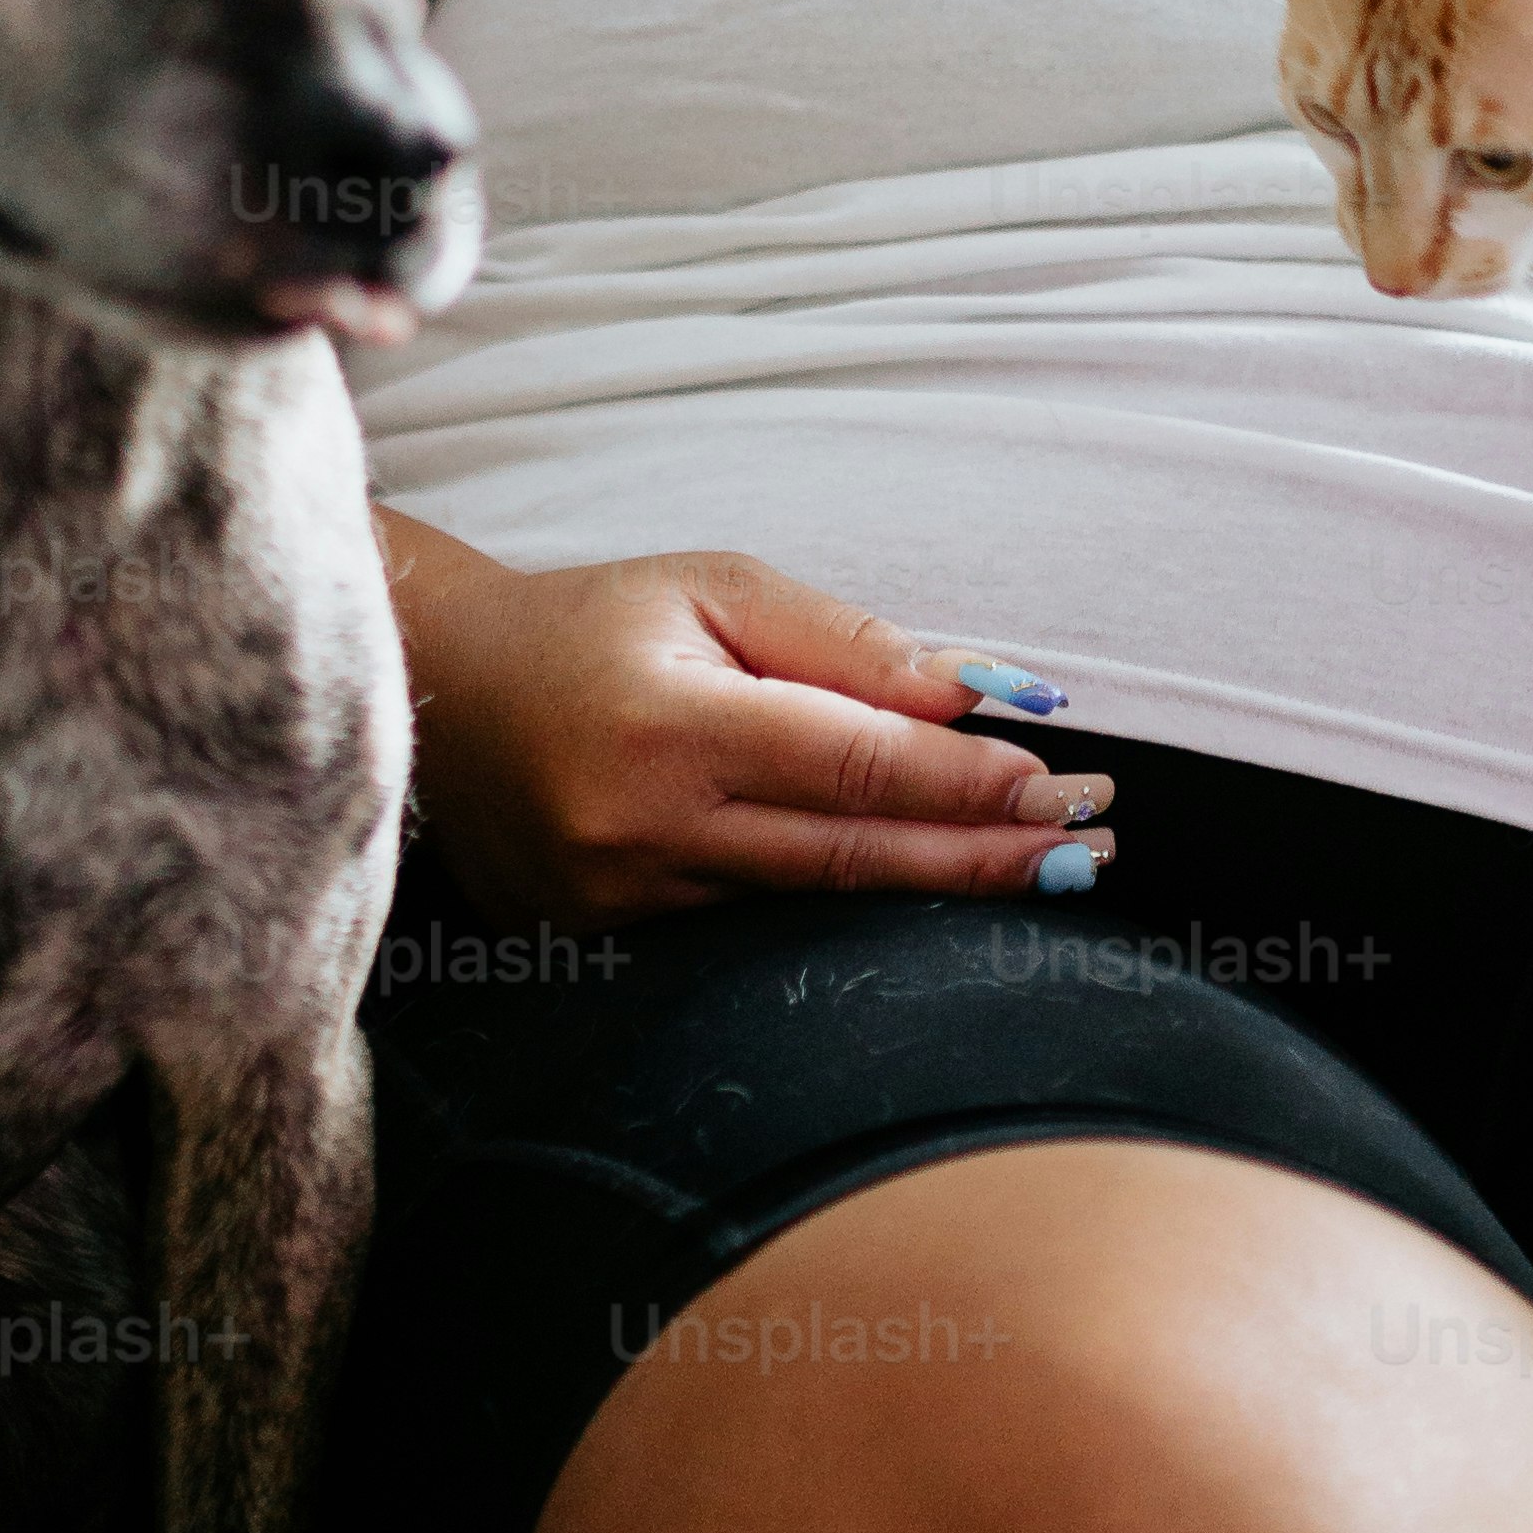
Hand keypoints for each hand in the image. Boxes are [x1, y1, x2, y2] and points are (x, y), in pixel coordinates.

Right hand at [380, 521, 1113, 925]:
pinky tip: (930, 893)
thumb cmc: (593, 624)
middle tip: (1091, 848)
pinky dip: (845, 907)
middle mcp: (642, 829)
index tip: (1066, 783)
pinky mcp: (610, 941)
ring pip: (811, 904)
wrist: (440, 694)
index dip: (969, 781)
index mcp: (669, 725)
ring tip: (1045, 871)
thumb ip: (852, 648)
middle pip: (851, 858)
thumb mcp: (718, 591)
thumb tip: (990, 693)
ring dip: (936, 888)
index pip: (855, 767)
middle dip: (984, 854)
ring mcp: (622, 903)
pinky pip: (755, 924)